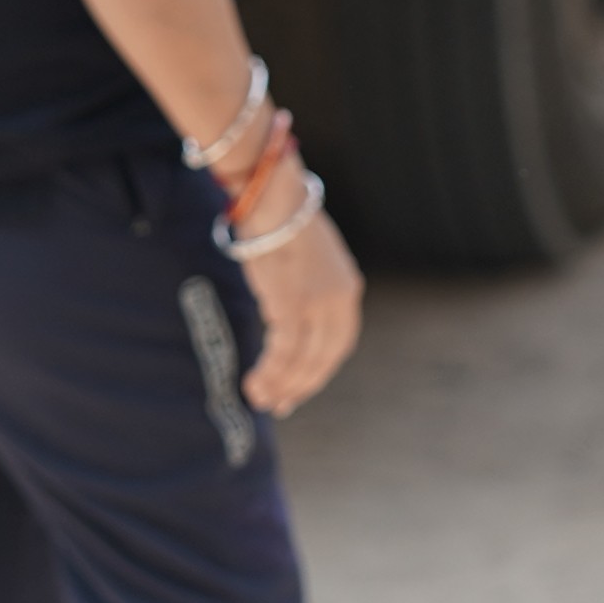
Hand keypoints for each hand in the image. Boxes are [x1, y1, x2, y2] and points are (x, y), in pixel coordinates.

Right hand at [233, 201, 361, 414]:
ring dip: (280, 385)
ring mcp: (317, 303)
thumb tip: (288, 318)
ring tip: (260, 399)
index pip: (339, 345)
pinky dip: (270, 372)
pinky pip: (283, 350)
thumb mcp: (307, 261)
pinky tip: (256, 383)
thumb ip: (308, 291)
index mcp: (347, 291)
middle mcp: (338, 300)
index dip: (319, 372)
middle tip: (279, 405)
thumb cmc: (280, 223)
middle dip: (300, 386)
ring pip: (301, 359)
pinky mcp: (291, 303)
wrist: (272, 197)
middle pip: (323, 359)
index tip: (300, 389)